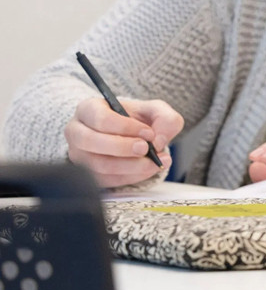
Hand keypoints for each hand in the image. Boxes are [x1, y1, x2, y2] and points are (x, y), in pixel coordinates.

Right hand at [65, 96, 181, 186]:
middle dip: (123, 147)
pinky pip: (106, 180)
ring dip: (130, 166)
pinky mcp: (86, 174)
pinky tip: (148, 170)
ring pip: (99, 165)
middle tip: (146, 149)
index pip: (100, 118)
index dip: (126, 127)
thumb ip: (165, 119)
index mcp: (88, 109)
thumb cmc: (137, 119)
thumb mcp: (156, 110)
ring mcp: (78, 155)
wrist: (131, 134)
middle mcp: (77, 132)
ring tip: (155, 162)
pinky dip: (130, 177)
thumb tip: (158, 141)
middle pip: (91, 142)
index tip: (148, 133)